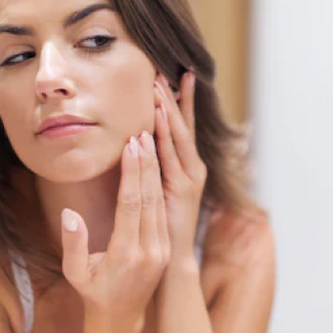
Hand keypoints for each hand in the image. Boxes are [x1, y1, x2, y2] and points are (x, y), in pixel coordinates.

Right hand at [59, 133, 169, 324]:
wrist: (122, 318)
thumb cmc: (94, 293)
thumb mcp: (75, 274)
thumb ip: (73, 244)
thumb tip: (69, 214)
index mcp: (126, 253)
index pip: (131, 203)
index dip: (132, 173)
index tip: (132, 146)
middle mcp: (149, 249)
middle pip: (149, 197)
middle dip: (147, 163)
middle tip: (144, 133)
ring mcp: (161, 249)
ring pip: (160, 202)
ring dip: (156, 172)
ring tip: (152, 143)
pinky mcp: (166, 248)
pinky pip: (163, 212)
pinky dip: (160, 188)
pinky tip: (156, 169)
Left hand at [153, 72, 206, 261]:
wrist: (171, 262)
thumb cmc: (162, 227)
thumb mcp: (158, 196)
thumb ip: (154, 173)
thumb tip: (139, 148)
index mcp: (187, 169)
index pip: (182, 130)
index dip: (179, 104)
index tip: (173, 78)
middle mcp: (193, 169)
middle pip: (183, 127)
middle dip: (175, 98)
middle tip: (167, 70)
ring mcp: (191, 178)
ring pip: (179, 137)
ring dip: (169, 109)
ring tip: (160, 84)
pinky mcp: (184, 188)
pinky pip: (172, 156)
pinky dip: (166, 134)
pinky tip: (157, 115)